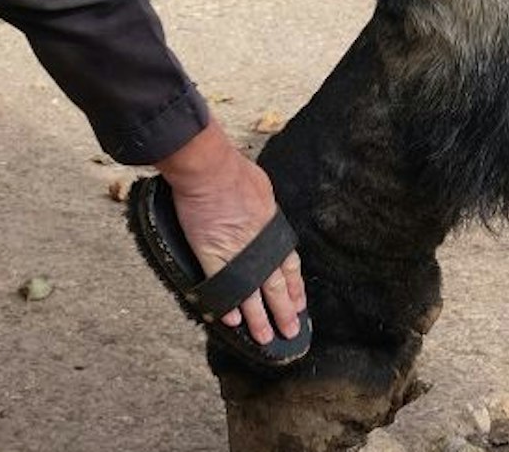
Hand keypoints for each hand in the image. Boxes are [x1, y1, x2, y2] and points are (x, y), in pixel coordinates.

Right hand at [153, 120, 305, 343]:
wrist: (210, 171)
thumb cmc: (234, 171)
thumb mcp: (262, 188)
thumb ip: (265, 207)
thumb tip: (262, 209)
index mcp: (273, 231)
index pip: (289, 267)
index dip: (294, 288)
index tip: (299, 305)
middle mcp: (260, 248)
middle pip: (276, 288)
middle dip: (283, 312)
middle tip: (289, 331)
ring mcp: (237, 256)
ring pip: (252, 296)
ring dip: (258, 319)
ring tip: (264, 338)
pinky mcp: (212, 257)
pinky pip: (222, 288)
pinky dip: (227, 306)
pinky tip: (232, 322)